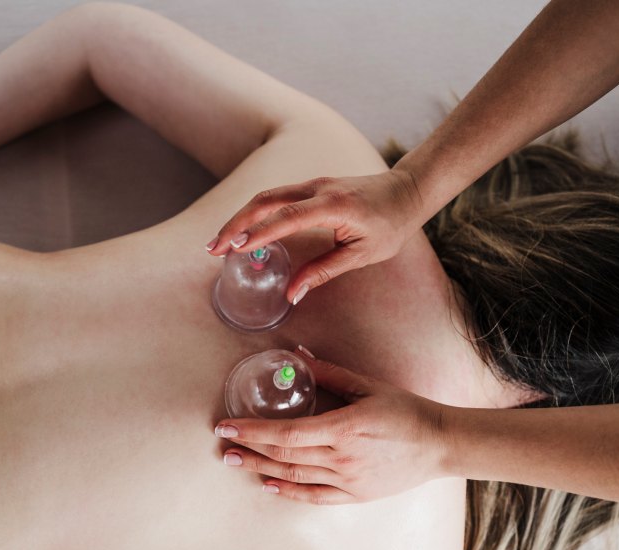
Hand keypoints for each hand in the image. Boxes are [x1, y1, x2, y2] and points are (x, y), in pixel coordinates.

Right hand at [206, 169, 425, 303]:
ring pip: (266, 197)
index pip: (288, 218)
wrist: (406, 191)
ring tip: (219, 243)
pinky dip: (253, 213)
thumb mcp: (361, 255)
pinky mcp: (309, 187)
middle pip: (266, 201)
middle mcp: (318, 189)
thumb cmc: (390, 225)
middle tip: (213, 249)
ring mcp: (312, 184)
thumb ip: (323, 272)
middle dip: (236, 224)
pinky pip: (275, 198)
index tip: (236, 248)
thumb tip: (292, 295)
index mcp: (334, 206)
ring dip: (240, 218)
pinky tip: (241, 231)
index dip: (260, 232)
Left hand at [214, 348, 449, 503]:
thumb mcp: (367, 385)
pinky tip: (269, 486)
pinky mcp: (355, 495)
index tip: (227, 426)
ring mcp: (348, 481)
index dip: (253, 431)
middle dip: (249, 450)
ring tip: (236, 463)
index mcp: (343, 429)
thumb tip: (294, 355)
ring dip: (261, 470)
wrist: (439, 444)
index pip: (286, 433)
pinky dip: (289, 492)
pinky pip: (315, 497)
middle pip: (284, 457)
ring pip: (294, 477)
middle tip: (222, 446)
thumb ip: (328, 373)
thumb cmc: (405, 410)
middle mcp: (342, 459)